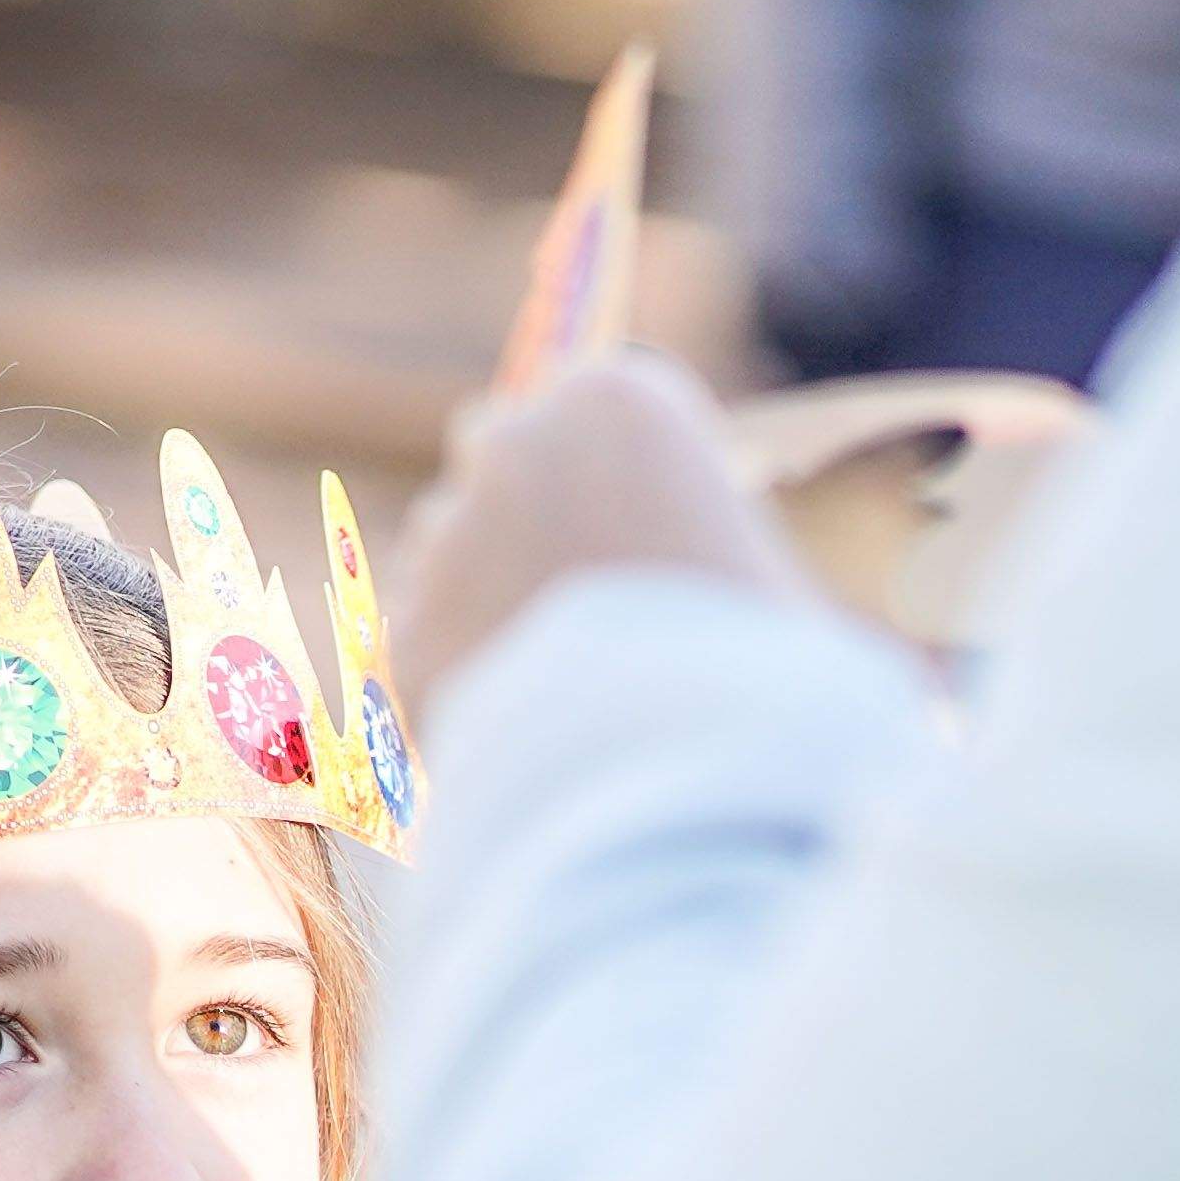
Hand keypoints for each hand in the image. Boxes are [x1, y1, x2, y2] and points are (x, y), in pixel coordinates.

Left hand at [388, 353, 809, 712]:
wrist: (690, 784)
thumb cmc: (770, 673)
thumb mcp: (772, 570)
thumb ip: (708, 529)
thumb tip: (696, 552)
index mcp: (621, 400)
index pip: (592, 396)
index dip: (615, 463)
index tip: (636, 516)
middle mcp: (519, 444)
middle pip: (502, 449)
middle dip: (530, 502)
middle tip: (585, 588)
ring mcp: (449, 533)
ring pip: (450, 542)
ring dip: (487, 585)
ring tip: (561, 670)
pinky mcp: (407, 626)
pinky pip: (425, 632)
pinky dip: (460, 666)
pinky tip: (523, 713)